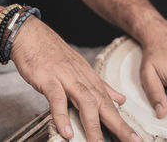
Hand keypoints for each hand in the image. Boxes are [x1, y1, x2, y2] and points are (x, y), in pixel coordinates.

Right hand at [11, 17, 141, 141]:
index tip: (134, 137)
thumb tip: (120, 99)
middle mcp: (81, 78)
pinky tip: (66, 131)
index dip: (123, 121)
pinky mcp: (48, 78)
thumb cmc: (53, 54)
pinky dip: (61, 115)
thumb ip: (100, 86)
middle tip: (131, 141)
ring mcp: (65, 77)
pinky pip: (57, 98)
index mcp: (89, 78)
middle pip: (103, 104)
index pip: (110, 103)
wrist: (32, 35)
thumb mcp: (81, 69)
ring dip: (93, 125)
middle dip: (119, 125)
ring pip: (85, 101)